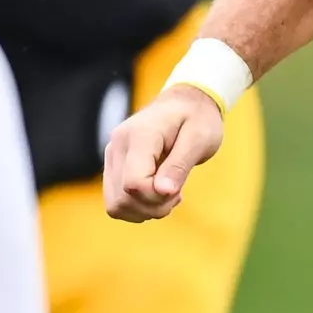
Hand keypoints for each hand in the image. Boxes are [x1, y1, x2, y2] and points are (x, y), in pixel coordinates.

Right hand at [102, 85, 224, 221]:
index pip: (135, 183)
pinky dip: (137, 206)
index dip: (157, 197)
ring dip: (144, 210)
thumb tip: (163, 192)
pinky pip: (116, 201)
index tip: (179, 191)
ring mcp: (112, 155)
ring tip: (169, 194)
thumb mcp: (200, 138)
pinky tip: (158, 193)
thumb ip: (180, 165)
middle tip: (178, 195)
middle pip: (122, 198)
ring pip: (115, 204)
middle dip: (153, 207)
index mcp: (140, 134)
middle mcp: (118, 144)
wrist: (187, 102)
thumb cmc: (198, 118)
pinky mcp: (113, 165)